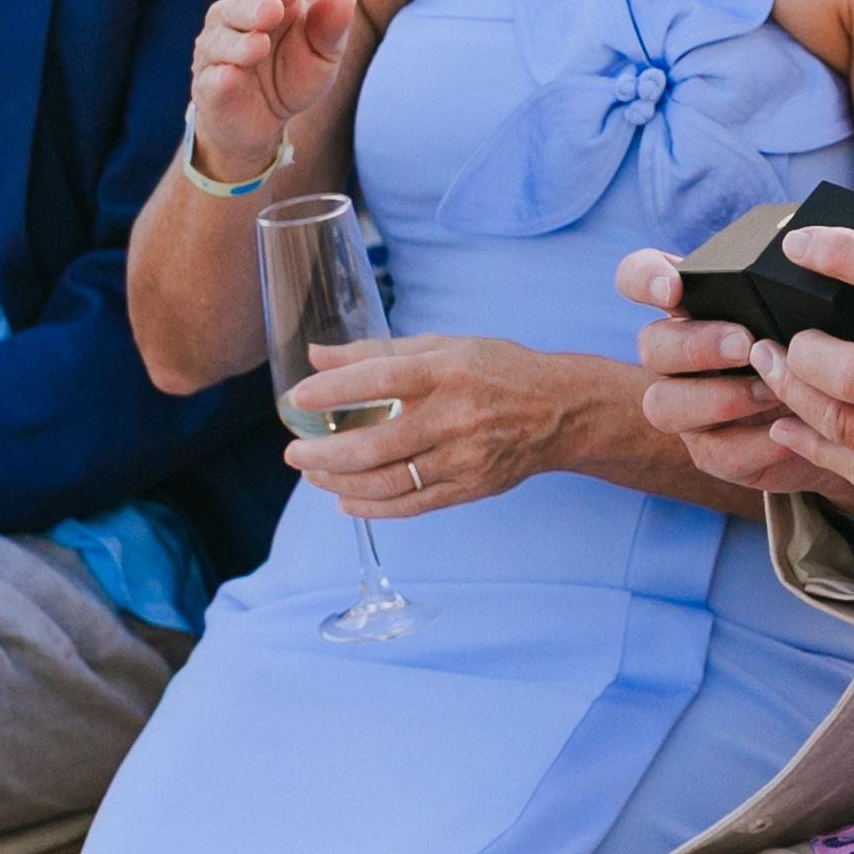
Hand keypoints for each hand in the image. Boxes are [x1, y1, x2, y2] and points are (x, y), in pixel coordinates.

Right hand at [190, 0, 356, 183]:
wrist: (265, 122)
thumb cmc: (294, 75)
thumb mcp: (323, 54)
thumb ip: (331, 26)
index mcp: (267, 1)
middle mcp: (234, 19)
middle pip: (239, 5)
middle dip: (253, 8)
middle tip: (272, 11)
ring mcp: (216, 51)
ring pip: (221, 40)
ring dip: (239, 43)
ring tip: (259, 46)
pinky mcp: (207, 85)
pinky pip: (210, 78)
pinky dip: (220, 77)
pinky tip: (230, 76)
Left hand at [281, 335, 579, 518]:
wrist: (560, 410)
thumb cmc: (497, 370)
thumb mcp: (444, 346)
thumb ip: (379, 351)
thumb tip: (317, 356)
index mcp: (449, 370)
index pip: (383, 378)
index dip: (336, 390)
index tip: (299, 397)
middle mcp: (456, 416)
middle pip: (378, 443)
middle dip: (326, 453)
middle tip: (293, 453)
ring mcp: (464, 457)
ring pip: (390, 481)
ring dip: (341, 482)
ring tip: (313, 475)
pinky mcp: (470, 487)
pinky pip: (412, 505)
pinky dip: (373, 507)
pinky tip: (345, 500)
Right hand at [614, 248, 853, 513]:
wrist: (851, 418)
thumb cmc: (825, 343)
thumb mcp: (817, 306)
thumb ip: (804, 283)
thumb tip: (824, 256)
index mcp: (695, 303)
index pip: (639, 277)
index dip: (644, 280)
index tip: (671, 290)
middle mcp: (679, 353)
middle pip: (651, 344)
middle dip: (696, 344)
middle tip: (745, 344)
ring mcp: (689, 405)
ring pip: (663, 403)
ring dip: (717, 398)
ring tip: (773, 392)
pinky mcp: (713, 452)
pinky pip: (717, 451)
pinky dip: (757, 442)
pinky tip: (793, 432)